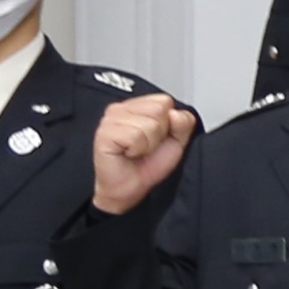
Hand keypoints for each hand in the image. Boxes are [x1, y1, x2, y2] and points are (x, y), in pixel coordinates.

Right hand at [91, 93, 196, 214]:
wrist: (129, 187)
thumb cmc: (147, 164)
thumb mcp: (176, 141)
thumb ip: (183, 123)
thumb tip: (175, 113)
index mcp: (137, 106)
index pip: (165, 101)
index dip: (169, 123)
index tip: (157, 138)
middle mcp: (121, 109)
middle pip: (158, 109)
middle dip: (159, 133)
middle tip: (146, 146)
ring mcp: (110, 119)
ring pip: (149, 123)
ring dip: (148, 143)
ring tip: (137, 150)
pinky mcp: (104, 133)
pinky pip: (135, 136)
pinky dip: (138, 149)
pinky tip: (128, 153)